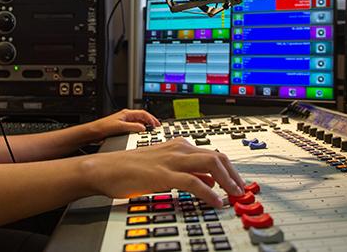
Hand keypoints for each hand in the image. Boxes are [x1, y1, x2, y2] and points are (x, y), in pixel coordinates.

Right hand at [83, 137, 245, 207]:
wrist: (105, 169)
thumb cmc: (128, 169)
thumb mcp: (163, 168)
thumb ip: (187, 172)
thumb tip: (209, 181)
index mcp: (178, 145)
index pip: (213, 153)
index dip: (230, 169)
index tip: (238, 183)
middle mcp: (178, 149)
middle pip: (217, 156)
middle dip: (234, 174)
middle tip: (242, 190)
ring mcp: (171, 160)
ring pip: (211, 164)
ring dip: (227, 181)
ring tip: (235, 195)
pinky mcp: (163, 175)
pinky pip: (194, 182)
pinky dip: (209, 192)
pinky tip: (215, 201)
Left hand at [88, 109, 161, 139]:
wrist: (94, 132)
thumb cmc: (103, 127)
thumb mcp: (120, 127)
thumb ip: (132, 127)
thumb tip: (143, 127)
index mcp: (127, 113)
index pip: (143, 113)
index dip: (151, 118)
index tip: (156, 124)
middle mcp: (126, 116)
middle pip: (142, 116)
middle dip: (150, 120)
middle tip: (157, 126)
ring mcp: (124, 121)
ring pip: (139, 121)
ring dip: (146, 124)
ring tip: (151, 129)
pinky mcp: (122, 126)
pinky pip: (134, 126)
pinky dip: (140, 128)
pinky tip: (141, 132)